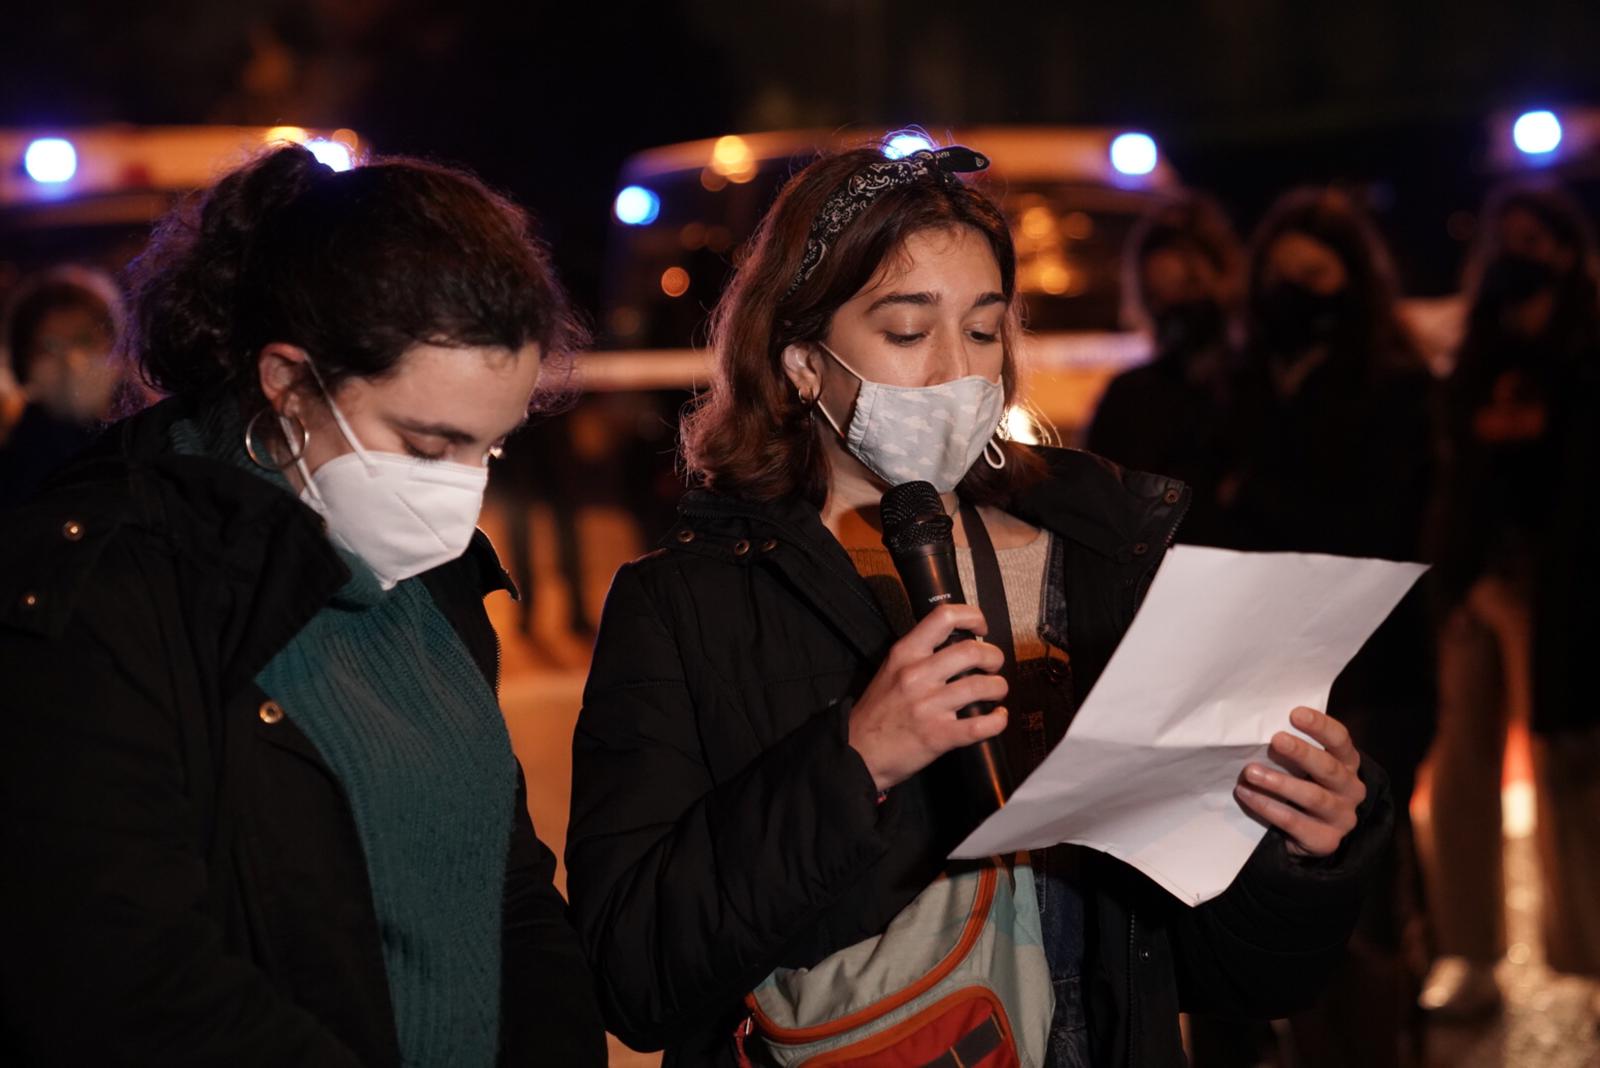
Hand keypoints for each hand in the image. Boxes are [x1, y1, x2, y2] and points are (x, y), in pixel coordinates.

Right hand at [847, 603, 1008, 792]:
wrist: (858, 753)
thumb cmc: (876, 714)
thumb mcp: (890, 671)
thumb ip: (918, 656)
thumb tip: (957, 645)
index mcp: (904, 654)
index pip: (943, 617)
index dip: (972, 617)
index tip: (981, 628)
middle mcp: (916, 675)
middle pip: (972, 651)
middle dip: (993, 657)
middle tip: (993, 665)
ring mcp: (928, 706)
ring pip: (982, 686)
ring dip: (998, 687)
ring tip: (995, 691)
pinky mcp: (938, 735)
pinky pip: (981, 725)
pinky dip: (997, 720)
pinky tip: (997, 717)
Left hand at [1234, 706, 1364, 857]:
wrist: (1313, 835)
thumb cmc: (1305, 787)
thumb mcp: (1307, 767)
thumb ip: (1294, 750)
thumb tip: (1259, 727)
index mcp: (1348, 763)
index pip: (1340, 740)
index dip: (1320, 726)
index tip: (1295, 714)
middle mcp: (1351, 789)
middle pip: (1328, 768)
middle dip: (1301, 753)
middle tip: (1276, 740)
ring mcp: (1341, 816)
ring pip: (1313, 797)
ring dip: (1279, 783)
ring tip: (1251, 772)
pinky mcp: (1326, 840)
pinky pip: (1294, 821)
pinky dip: (1267, 807)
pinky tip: (1246, 794)